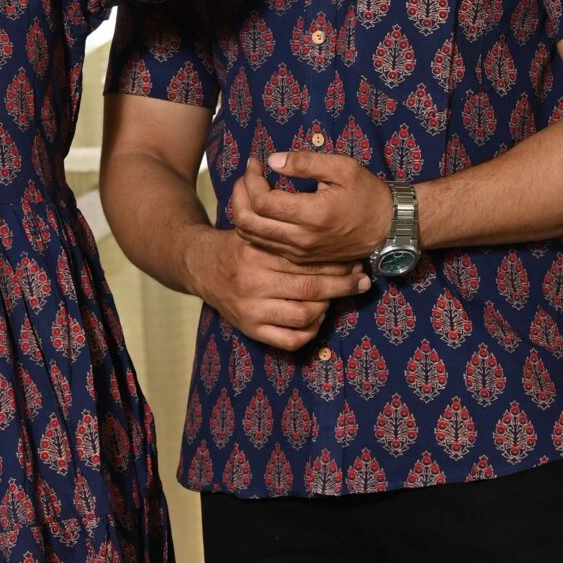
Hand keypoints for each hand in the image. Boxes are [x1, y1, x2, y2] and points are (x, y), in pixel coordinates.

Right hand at [195, 227, 370, 351]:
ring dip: (327, 307)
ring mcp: (251, 309)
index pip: (307, 260)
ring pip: (304, 315)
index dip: (337, 262)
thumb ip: (281, 223)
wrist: (201, 267)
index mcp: (257, 253)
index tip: (355, 260)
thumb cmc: (238, 245)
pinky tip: (316, 318)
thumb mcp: (254, 226)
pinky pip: (290, 340)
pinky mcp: (250, 329)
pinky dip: (310, 331)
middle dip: (343, 285)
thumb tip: (319, 222)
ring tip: (335, 296)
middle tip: (361, 280)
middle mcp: (253, 282)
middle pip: (311, 288)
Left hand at [227, 149, 393, 267]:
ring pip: (251, 236)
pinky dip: (255, 225)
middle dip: (239, 194)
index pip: (262, 201)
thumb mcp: (342, 168)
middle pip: (248, 222)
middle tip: (248, 175)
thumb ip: (306, 162)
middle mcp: (301, 239)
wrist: (387, 228)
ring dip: (243, 210)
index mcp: (312, 215)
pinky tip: (263, 207)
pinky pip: (264, 245)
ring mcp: (298, 252)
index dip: (251, 179)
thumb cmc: (367, 193)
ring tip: (251, 188)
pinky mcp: (299, 258)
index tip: (256, 162)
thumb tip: (272, 160)